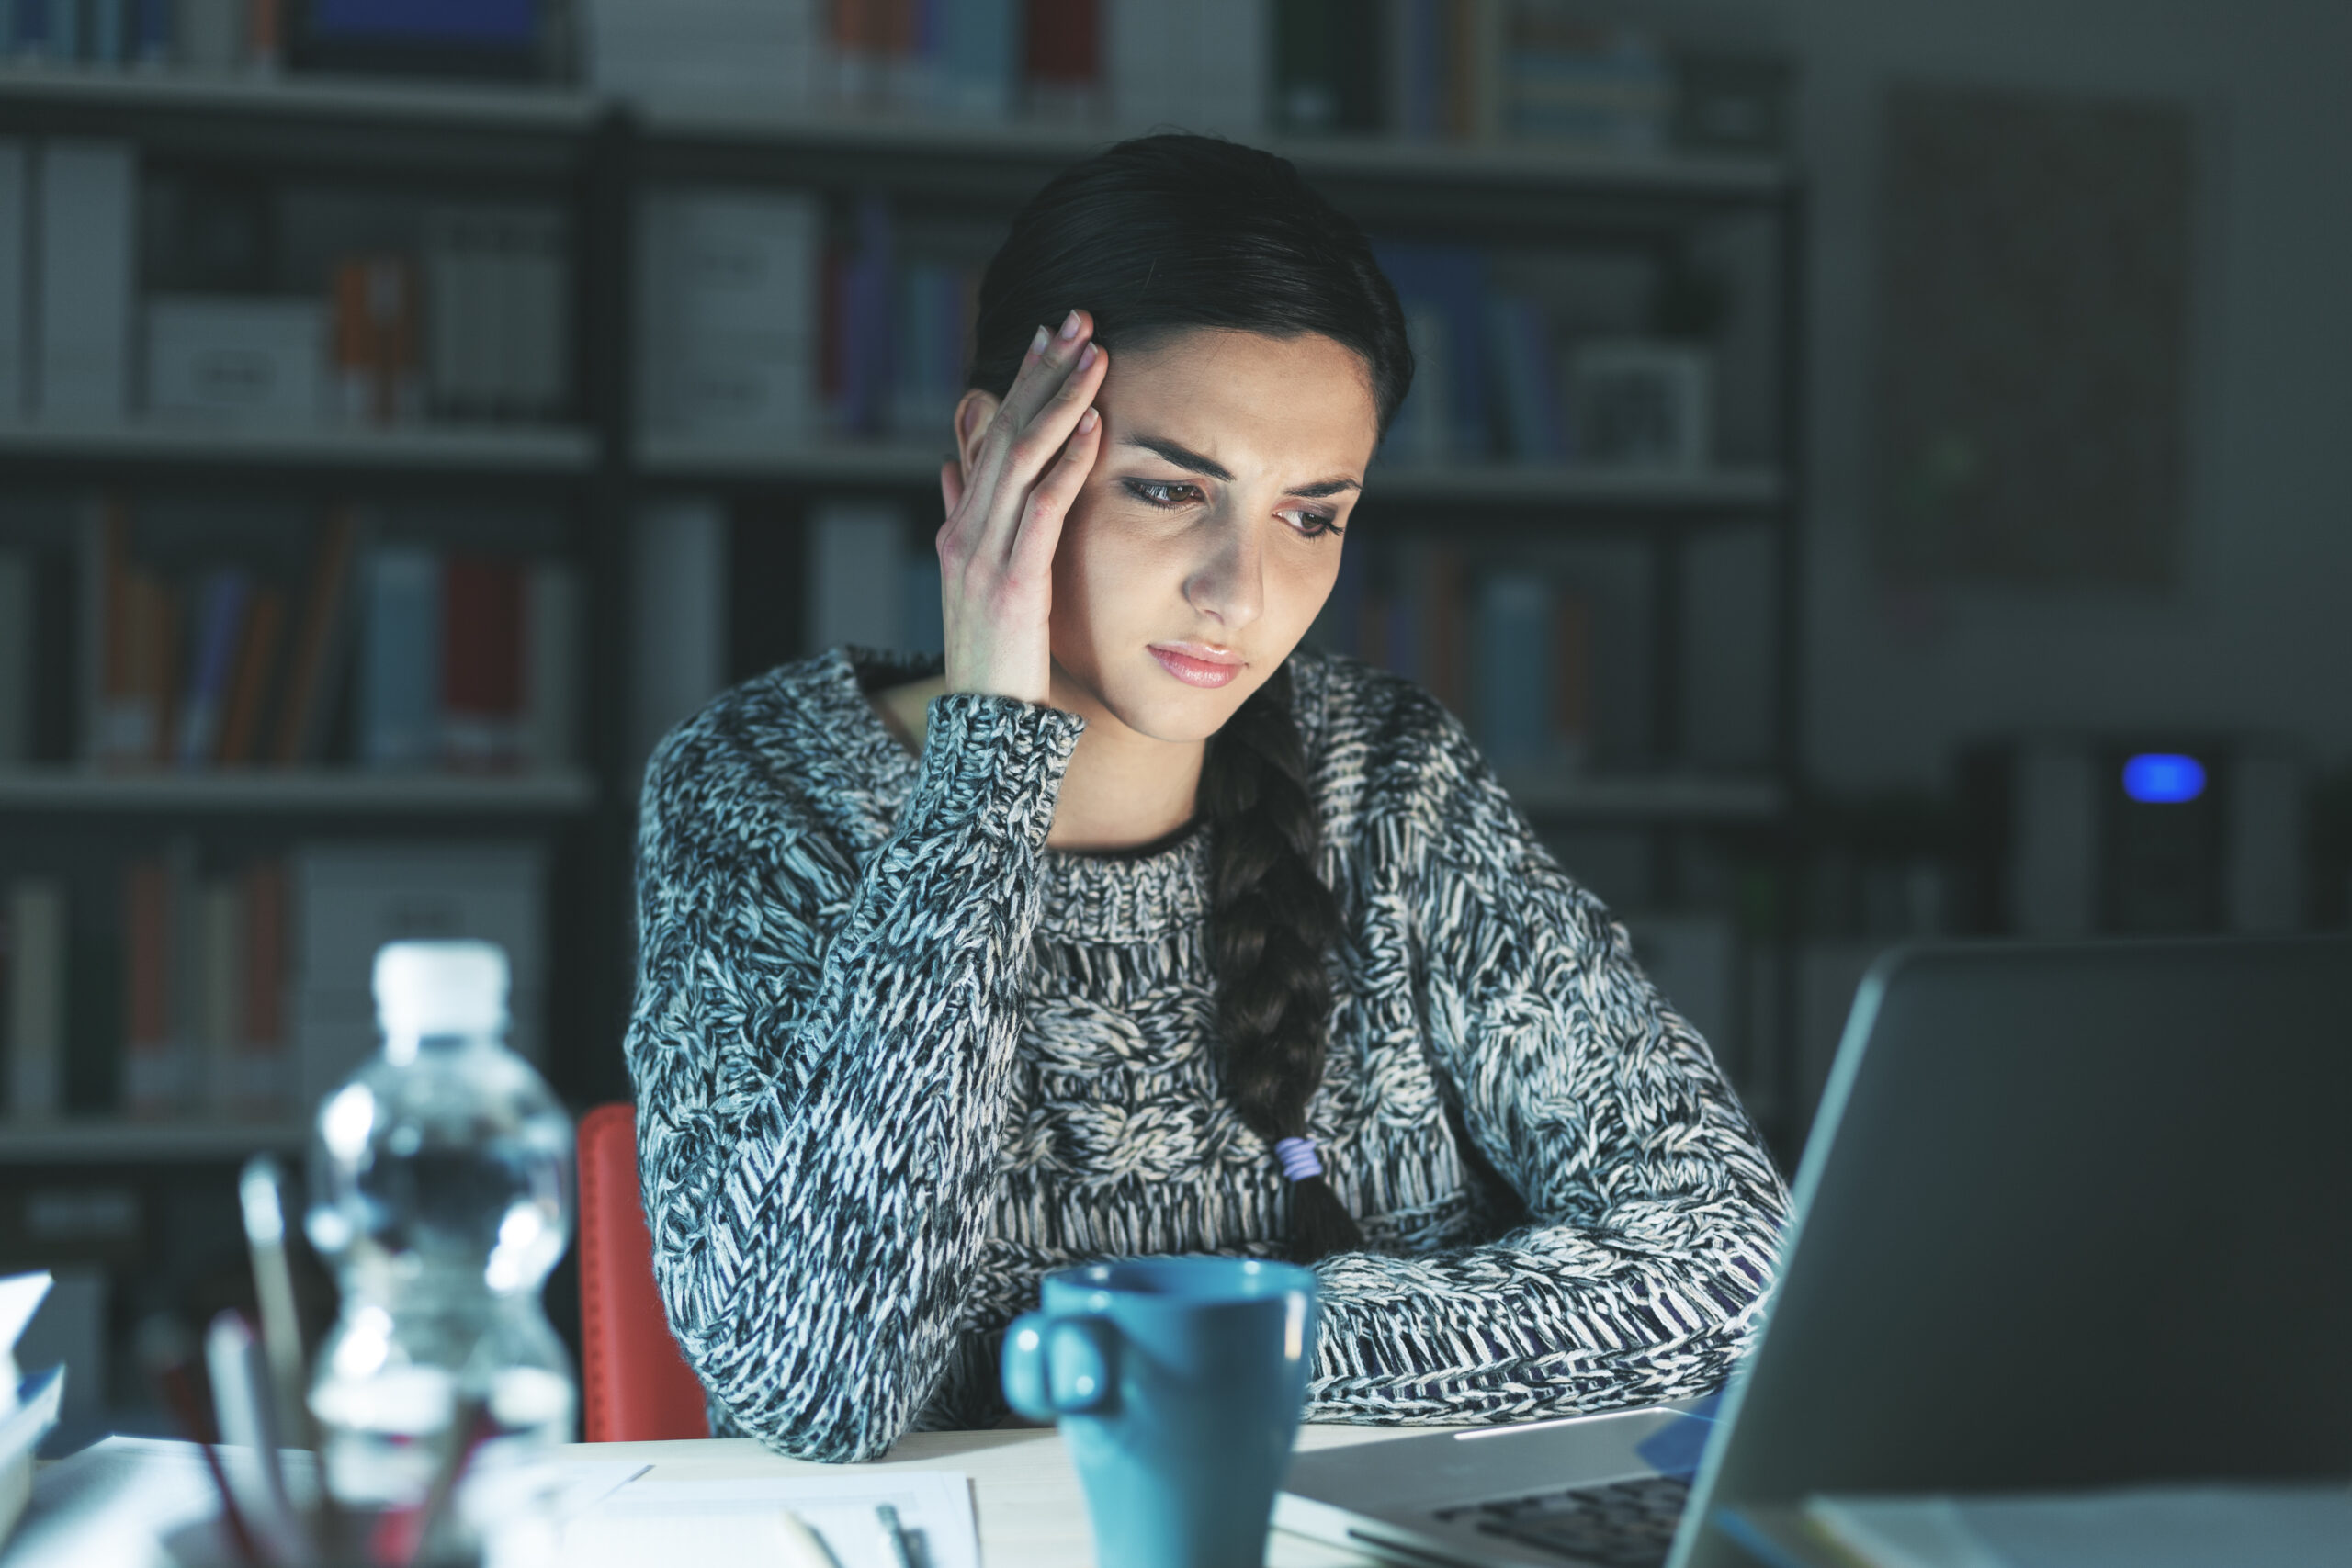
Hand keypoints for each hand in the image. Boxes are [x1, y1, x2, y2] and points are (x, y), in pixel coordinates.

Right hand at [936, 309, 1108, 704]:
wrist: (985, 731)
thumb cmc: (998, 663)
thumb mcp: (984, 583)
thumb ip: (968, 521)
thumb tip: (955, 463)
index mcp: (960, 527)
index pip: (989, 436)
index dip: (1021, 383)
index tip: (1052, 337)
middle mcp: (964, 531)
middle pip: (1002, 431)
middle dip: (1040, 372)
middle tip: (1076, 319)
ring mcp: (981, 556)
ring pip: (1019, 459)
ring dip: (1059, 401)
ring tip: (1094, 354)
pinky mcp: (1010, 585)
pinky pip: (1040, 510)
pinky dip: (1067, 463)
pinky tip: (1093, 426)